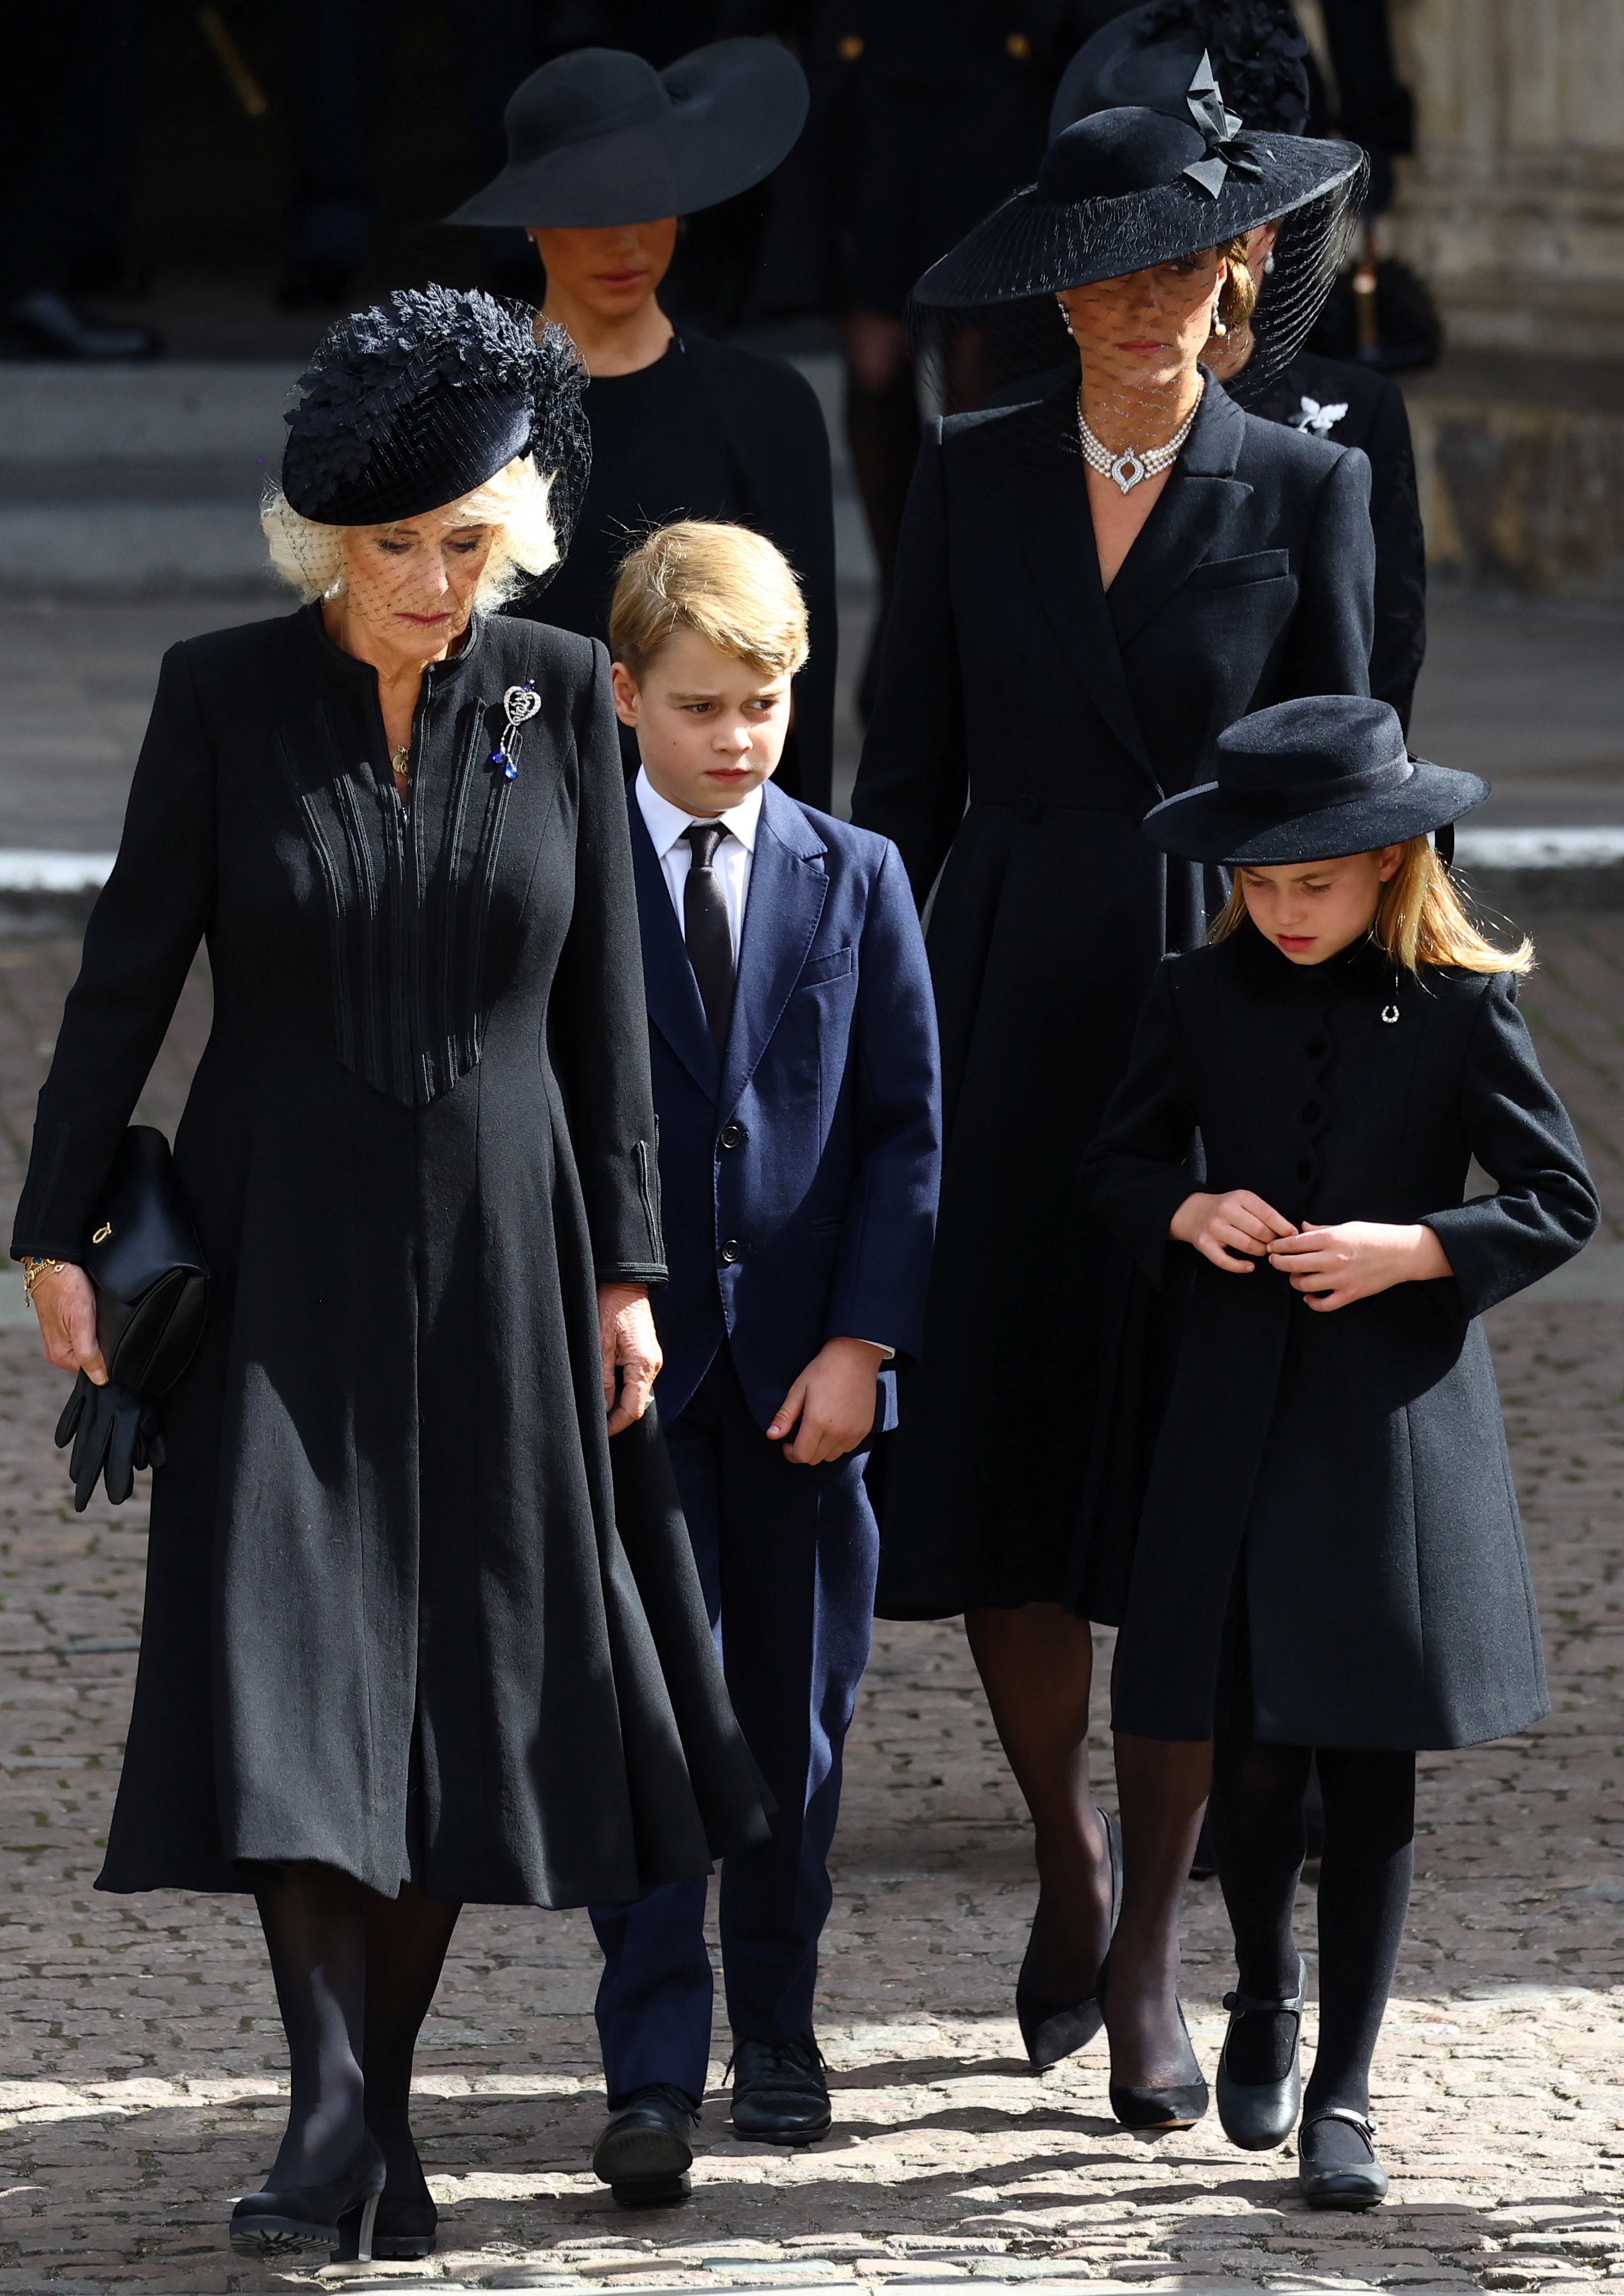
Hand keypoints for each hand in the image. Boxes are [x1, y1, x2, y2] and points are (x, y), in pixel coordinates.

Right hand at [29, 1264, 106, 1383]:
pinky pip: (85, 1337)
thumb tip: (100, 1380)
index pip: (91, 1374)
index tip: (120, 1354)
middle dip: (105, 1353)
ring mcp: (61, 1338)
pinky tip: (100, 1322)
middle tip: (115, 1335)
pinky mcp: (65, 1326)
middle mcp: (59, 1350)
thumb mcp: (82, 1322)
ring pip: (89, 1349)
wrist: (54, 1263)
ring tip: (106, 1326)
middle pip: (90, 1362)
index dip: (108, 1366)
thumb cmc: (67, 1288)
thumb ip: (89, 1353)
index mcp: (60, 1355)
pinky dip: (94, 1332)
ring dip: (100, 1341)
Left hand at [599, 1282, 661, 1434]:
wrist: (626, 1282)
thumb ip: (602, 1379)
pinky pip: (636, 1379)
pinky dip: (622, 1387)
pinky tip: (606, 1385)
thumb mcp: (600, 1344)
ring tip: (596, 1404)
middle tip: (594, 1421)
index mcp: (643, 1365)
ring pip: (636, 1392)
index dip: (616, 1425)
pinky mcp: (646, 1354)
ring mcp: (652, 1359)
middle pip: (637, 1403)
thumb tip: (602, 1408)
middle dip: (616, 1416)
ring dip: (618, 1400)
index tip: (598, 1433)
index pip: (633, 1409)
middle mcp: (653, 1365)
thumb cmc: (611, 1307)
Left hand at [767, 1337, 886, 1464]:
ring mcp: (853, 1432)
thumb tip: (771, 1435)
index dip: (790, 1453)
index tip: (787, 1442)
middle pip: (815, 1458)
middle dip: (804, 1450)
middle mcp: (837, 1432)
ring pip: (831, 1456)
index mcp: (817, 1422)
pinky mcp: (864, 1429)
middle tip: (801, 1433)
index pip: (802, 1455)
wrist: (855, 1357)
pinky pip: (847, 1448)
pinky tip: (833, 1427)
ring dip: (821, 1449)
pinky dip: (837, 1444)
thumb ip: (785, 1416)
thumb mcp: (798, 1389)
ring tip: (818, 1429)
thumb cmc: (824, 1370)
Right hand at [1170, 1189, 1296, 1272]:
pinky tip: (1249, 1267)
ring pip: (1246, 1245)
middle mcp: (1226, 1210)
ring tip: (1262, 1251)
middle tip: (1275, 1246)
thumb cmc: (1225, 1209)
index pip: (1268, 1214)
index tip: (1292, 1236)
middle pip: (1259, 1231)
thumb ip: (1264, 1213)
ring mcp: (1214, 1227)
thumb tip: (1290, 1232)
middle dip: (1271, 1241)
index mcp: (1240, 1197)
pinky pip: (1225, 1261)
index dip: (1283, 1227)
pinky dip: (1240, 1267)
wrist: (1193, 1212)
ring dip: (1259, 1252)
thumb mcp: (1244, 1202)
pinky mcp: (1204, 1244)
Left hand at [1267, 1221, 1451, 1311]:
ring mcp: (1341, 1279)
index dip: (1278, 1247)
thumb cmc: (1376, 1236)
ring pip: (1304, 1285)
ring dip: (1295, 1281)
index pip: (1294, 1244)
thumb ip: (1322, 1229)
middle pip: (1292, 1265)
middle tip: (1275, 1262)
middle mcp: (1333, 1259)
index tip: (1271, 1248)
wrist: (1403, 1254)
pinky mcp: (1350, 1294)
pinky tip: (1309, 1296)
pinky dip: (1312, 1302)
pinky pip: (1323, 1304)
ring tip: (1295, 1276)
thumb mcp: (1348, 1226)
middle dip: (1278, 1263)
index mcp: (1331, 1238)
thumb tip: (1301, 1228)